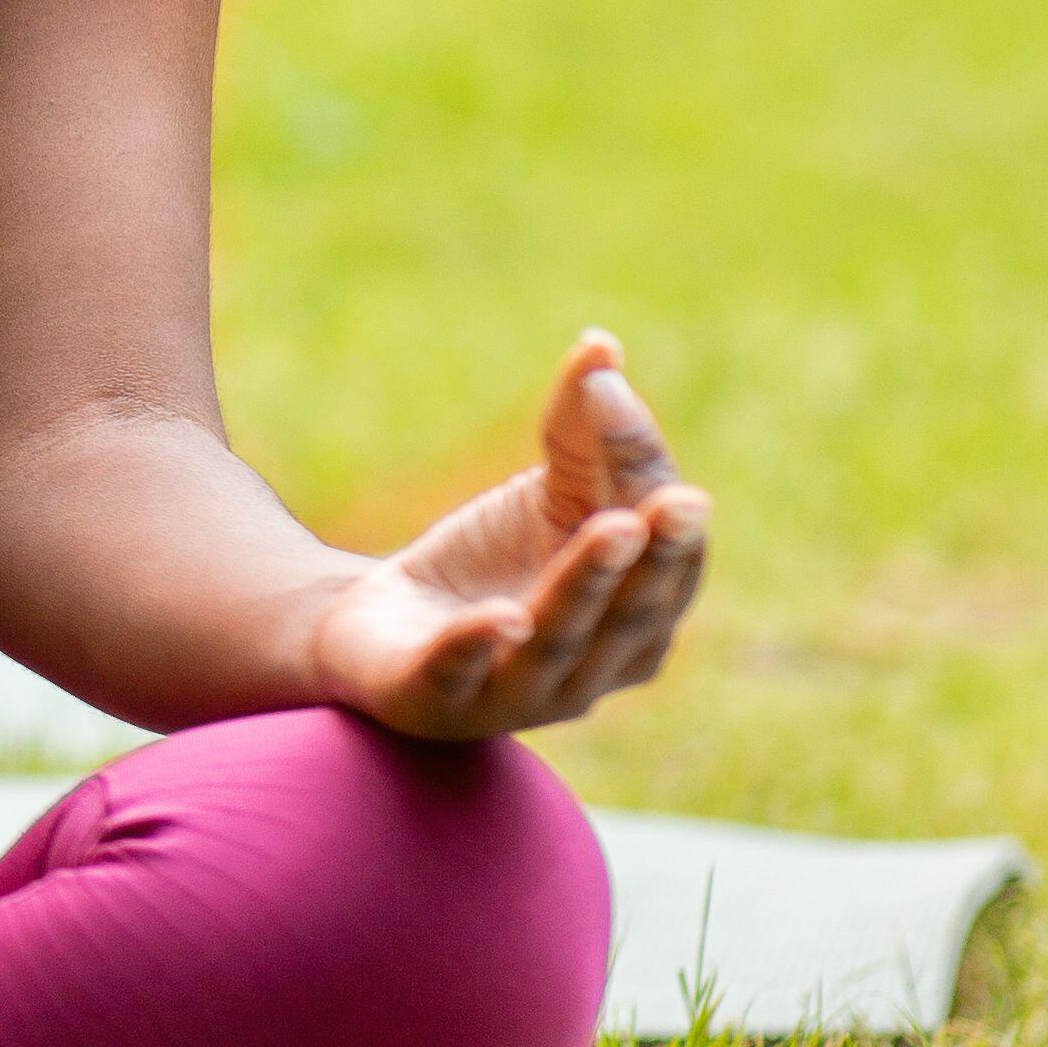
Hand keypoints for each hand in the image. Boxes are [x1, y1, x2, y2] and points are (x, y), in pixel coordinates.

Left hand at [305, 332, 710, 739]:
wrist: (373, 628)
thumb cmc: (486, 563)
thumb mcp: (539, 493)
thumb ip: (578, 428)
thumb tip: (602, 344)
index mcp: (640, 612)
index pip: (664, 544)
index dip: (643, 466)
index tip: (610, 389)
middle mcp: (596, 663)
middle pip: (635, 604)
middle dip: (655, 550)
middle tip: (674, 498)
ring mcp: (521, 693)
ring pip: (564, 638)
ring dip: (587, 583)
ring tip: (612, 528)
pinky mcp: (439, 701)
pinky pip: (466, 673)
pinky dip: (484, 646)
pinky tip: (503, 617)